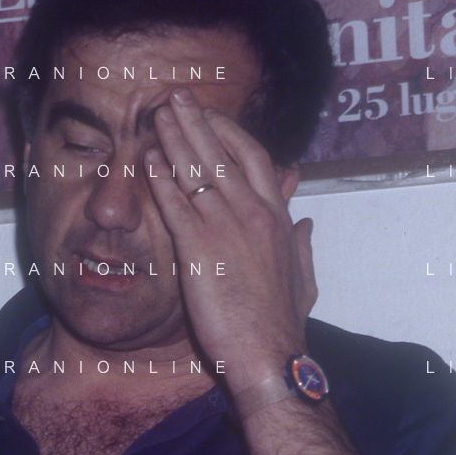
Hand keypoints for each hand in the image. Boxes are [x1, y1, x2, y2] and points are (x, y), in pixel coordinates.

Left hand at [145, 88, 317, 391]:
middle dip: (198, 122)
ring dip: (175, 139)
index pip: (256, 160)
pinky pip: (176, 204)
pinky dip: (161, 179)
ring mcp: (227, 229)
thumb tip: (308, 223)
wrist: (270, 357)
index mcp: (279, 220)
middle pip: (224, 154)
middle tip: (176, 97)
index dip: (231, 134)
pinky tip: (147, 160)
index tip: (212, 119)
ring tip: (156, 115)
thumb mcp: (303, 282)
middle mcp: (255, 215)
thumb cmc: (282, 328)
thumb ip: (303, 248)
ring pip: (198, 171)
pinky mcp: (200, 250)